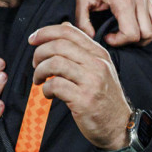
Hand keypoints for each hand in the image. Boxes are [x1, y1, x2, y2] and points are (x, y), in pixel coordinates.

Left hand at [30, 22, 131, 149]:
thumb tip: (64, 25)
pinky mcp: (84, 100)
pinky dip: (45, 89)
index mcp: (99, 54)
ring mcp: (92, 82)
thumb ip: (81, 48)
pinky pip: (56, 85)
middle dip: (39, 53)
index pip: (69, 32)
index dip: (46, 32)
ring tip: (39, 80)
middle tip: (35, 64)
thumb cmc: (104, 98)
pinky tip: (48, 94)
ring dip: (40, 71)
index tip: (33, 39)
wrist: (119, 126)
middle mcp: (97, 64)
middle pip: (59, 45)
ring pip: (55, 63)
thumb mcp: (98, 68)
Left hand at [74, 0, 151, 46]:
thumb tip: (91, 37)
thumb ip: (82, 21)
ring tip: (129, 33)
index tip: (107, 37)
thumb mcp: (80, 1)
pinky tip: (143, 27)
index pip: (132, 33)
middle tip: (117, 36)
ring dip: (146, 36)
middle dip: (132, 41)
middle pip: (147, 33)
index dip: (119, 41)